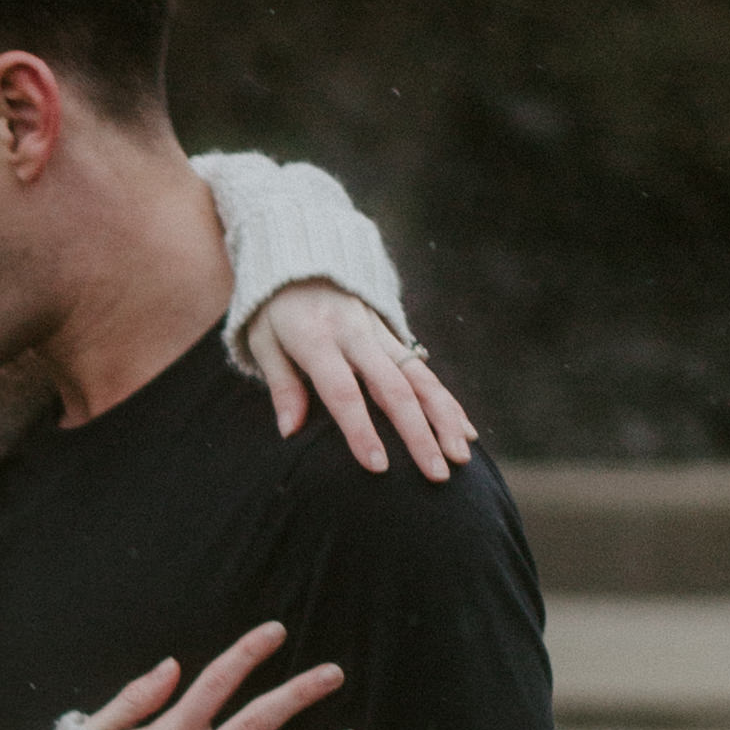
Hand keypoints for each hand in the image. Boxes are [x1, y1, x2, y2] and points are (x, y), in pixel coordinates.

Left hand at [247, 282, 476, 479]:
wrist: (302, 255)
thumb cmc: (275, 310)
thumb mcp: (264, 341)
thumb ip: (282, 385)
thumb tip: (289, 432)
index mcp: (318, 340)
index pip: (344, 392)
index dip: (361, 430)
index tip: (379, 467)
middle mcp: (357, 336)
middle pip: (394, 389)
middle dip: (419, 434)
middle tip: (437, 474)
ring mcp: (381, 334)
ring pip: (420, 379)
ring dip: (445, 419)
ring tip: (462, 456)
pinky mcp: (394, 336)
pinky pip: (425, 372)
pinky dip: (447, 402)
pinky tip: (465, 430)